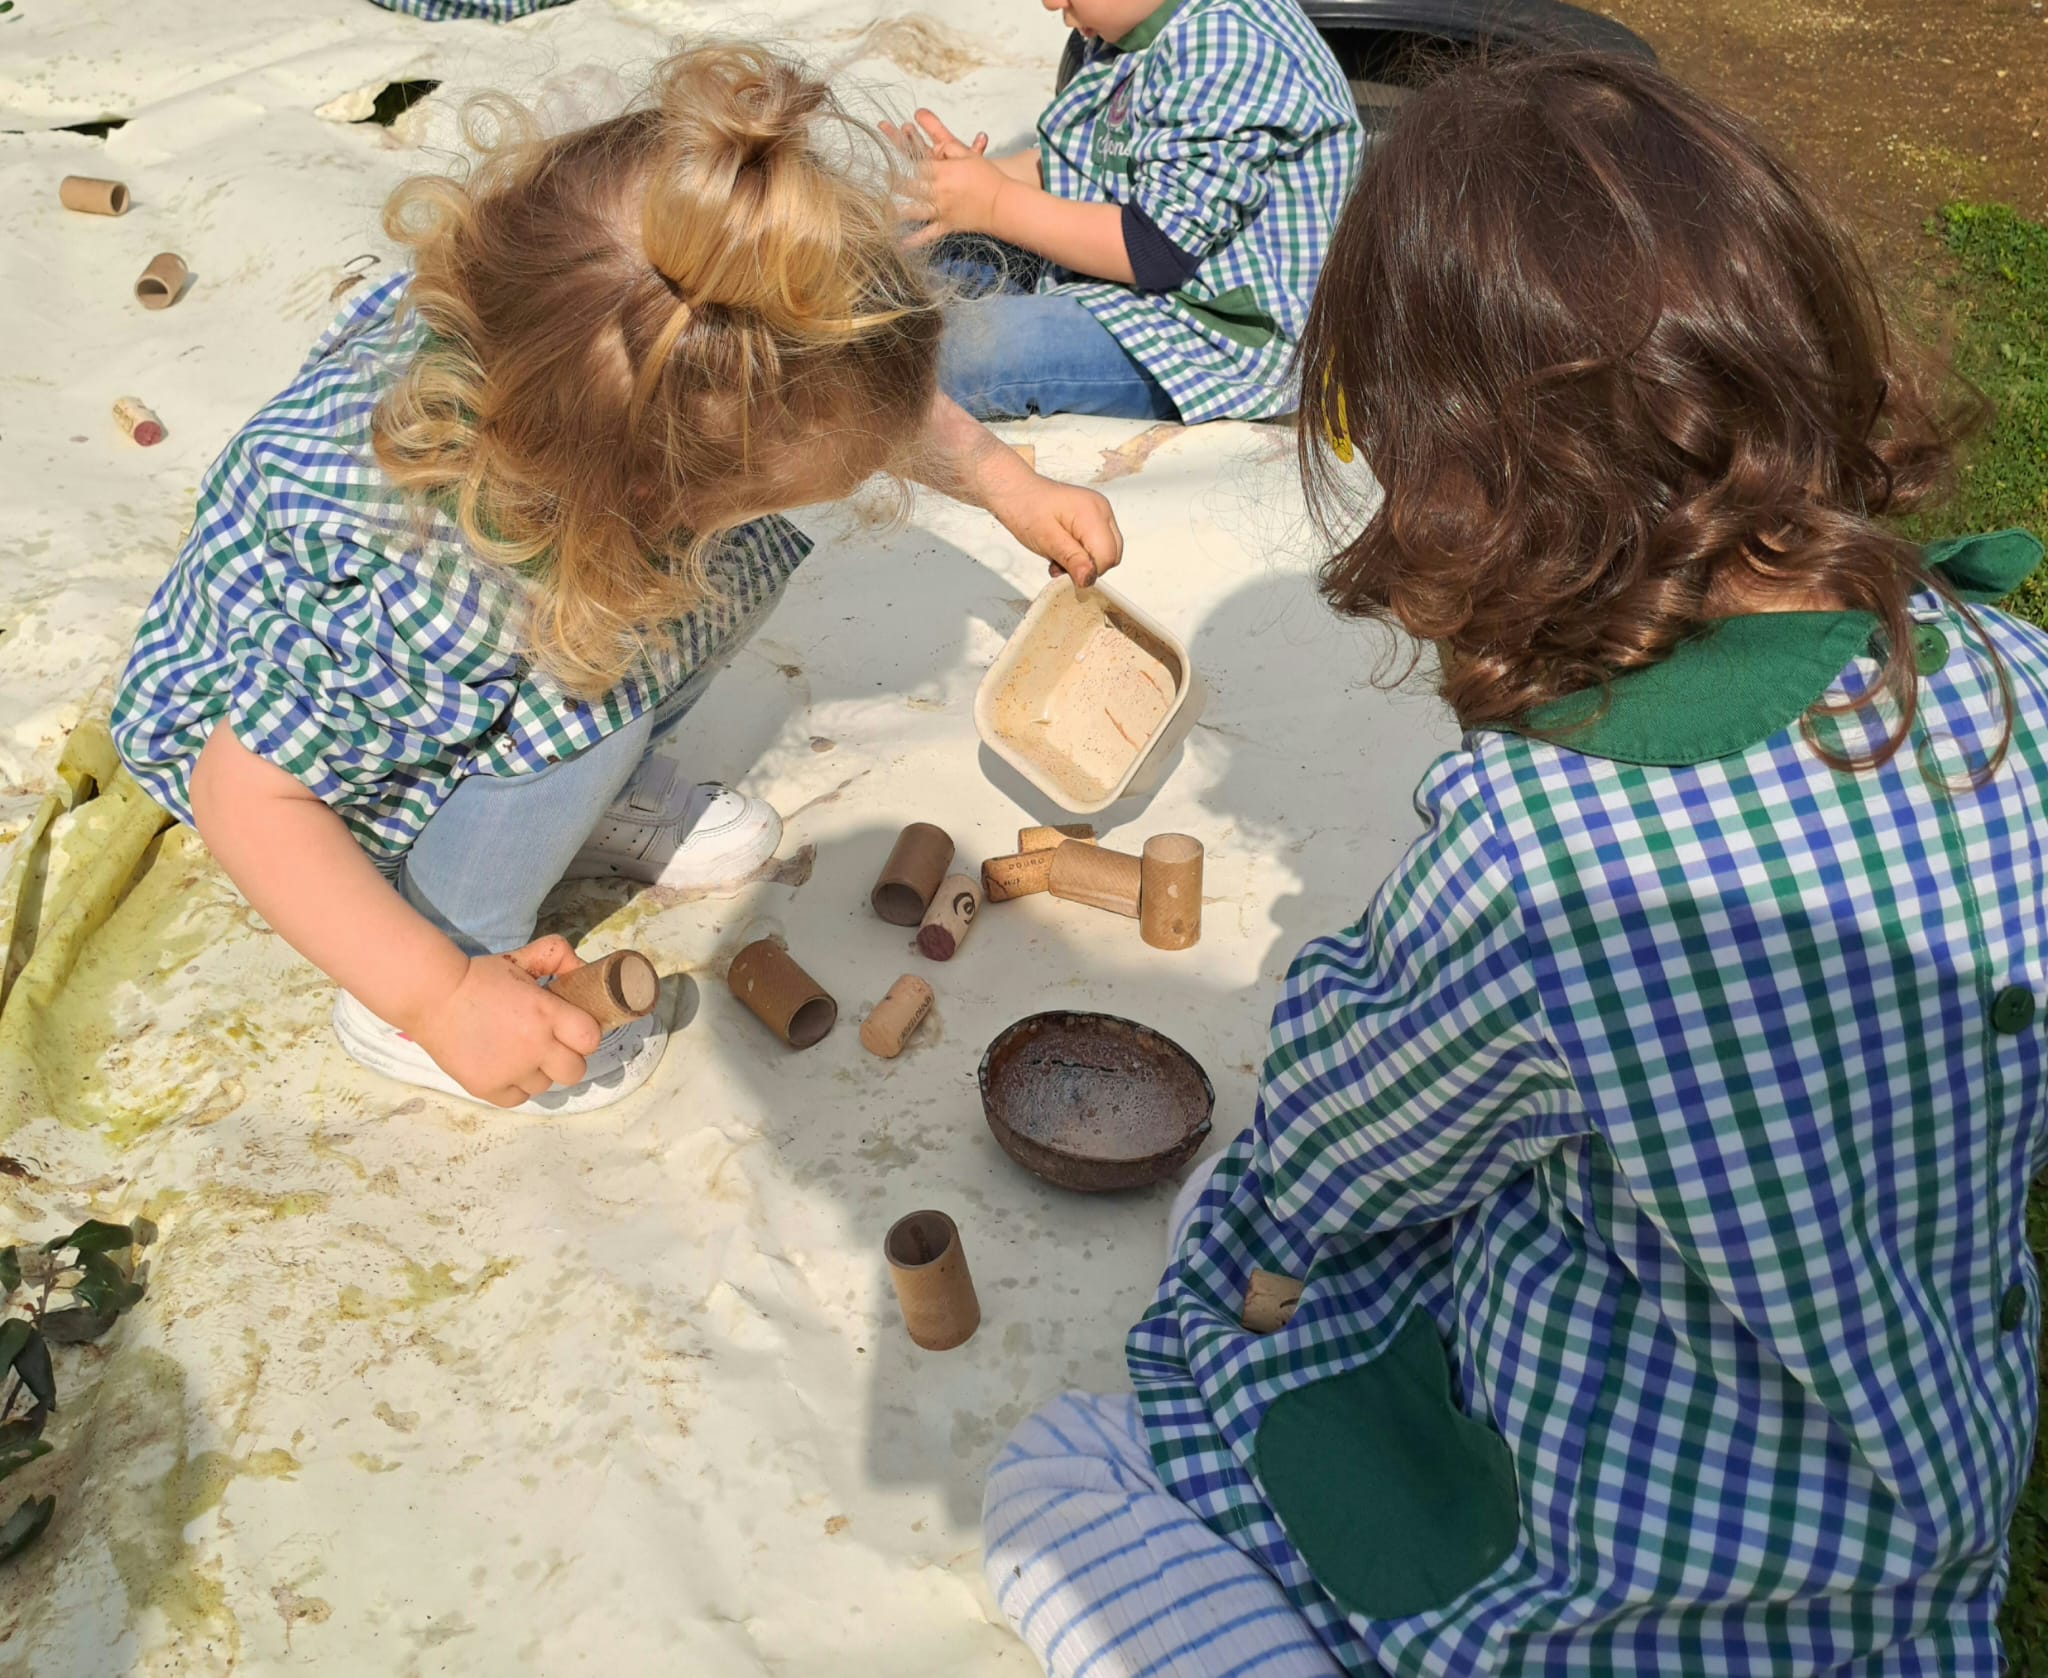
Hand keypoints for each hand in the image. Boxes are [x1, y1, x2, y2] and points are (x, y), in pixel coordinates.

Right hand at [401, 937, 604, 1108]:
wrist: (431, 995)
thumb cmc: (479, 977)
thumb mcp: (520, 960)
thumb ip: (556, 957)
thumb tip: (583, 969)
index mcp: (546, 1014)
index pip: (590, 1039)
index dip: (584, 1035)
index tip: (572, 1030)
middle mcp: (534, 1046)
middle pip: (575, 1071)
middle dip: (566, 1059)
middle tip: (548, 1045)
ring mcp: (510, 1071)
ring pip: (545, 1086)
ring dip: (537, 1072)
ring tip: (517, 1053)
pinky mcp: (487, 1088)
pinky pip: (518, 1099)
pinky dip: (514, 1087)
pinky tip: (503, 1067)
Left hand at [891, 111, 1008, 247]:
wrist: (1003, 203)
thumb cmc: (986, 176)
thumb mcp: (966, 153)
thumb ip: (944, 139)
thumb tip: (924, 124)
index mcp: (944, 172)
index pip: (916, 164)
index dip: (898, 161)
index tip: (884, 158)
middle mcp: (940, 192)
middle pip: (910, 188)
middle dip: (893, 184)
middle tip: (877, 182)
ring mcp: (943, 211)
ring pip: (915, 212)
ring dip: (897, 213)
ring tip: (880, 214)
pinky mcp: (948, 226)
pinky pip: (928, 235)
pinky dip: (914, 241)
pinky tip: (899, 246)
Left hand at [989, 469, 1124, 588]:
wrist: (1017, 492)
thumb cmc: (1026, 509)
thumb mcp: (1046, 539)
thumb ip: (1071, 559)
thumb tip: (1088, 578)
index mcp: (1092, 513)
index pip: (1108, 556)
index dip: (1089, 571)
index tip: (1066, 571)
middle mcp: (1102, 510)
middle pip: (1112, 554)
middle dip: (1088, 566)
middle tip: (1061, 564)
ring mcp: (1100, 512)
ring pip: (1107, 551)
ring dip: (1085, 562)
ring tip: (1059, 556)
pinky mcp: (1095, 517)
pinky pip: (1099, 543)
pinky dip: (1084, 553)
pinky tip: (1064, 550)